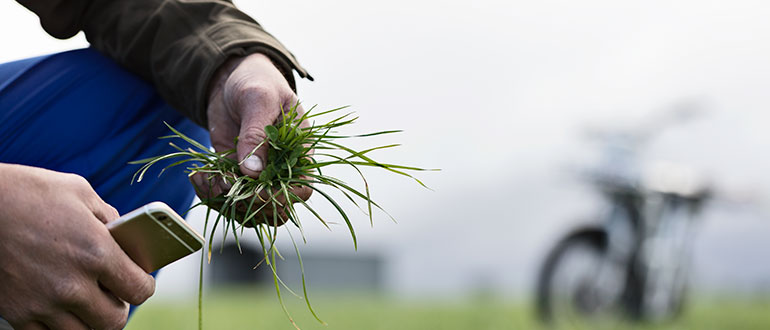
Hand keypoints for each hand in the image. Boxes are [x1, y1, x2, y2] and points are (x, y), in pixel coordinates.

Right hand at [0, 164, 154, 329]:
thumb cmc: (27, 192)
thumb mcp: (79, 192)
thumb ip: (109, 218)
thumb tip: (125, 238)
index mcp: (97, 252)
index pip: (140, 290)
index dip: (142, 285)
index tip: (138, 280)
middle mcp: (73, 284)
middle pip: (114, 320)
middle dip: (118, 306)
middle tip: (112, 292)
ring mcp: (43, 303)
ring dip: (89, 319)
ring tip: (84, 300)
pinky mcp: (17, 313)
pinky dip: (56, 325)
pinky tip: (57, 307)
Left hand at [192, 53, 311, 224]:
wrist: (232, 78)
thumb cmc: (257, 82)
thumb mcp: (259, 100)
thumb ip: (256, 135)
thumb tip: (253, 172)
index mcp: (299, 152)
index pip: (302, 189)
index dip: (282, 197)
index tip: (255, 190)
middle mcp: (280, 170)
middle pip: (276, 210)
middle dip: (248, 204)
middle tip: (225, 182)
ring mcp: (256, 175)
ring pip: (247, 210)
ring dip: (223, 201)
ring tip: (205, 177)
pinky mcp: (233, 173)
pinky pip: (224, 197)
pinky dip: (208, 192)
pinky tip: (198, 175)